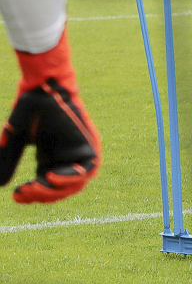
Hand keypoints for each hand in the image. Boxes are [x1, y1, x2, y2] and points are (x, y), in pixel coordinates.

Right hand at [0, 78, 98, 203]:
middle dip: (43, 195)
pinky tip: (51, 177)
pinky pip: (86, 169)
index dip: (33, 195)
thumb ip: (9, 160)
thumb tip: (0, 185)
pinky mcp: (90, 144)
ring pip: (76, 183)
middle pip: (62, 190)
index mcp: (52, 159)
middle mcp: (68, 158)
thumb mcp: (16, 139)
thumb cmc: (30, 109)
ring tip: (35, 187)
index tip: (17, 196)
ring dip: (55, 190)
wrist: (44, 88)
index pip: (47, 187)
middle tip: (24, 193)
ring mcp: (80, 151)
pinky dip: (70, 177)